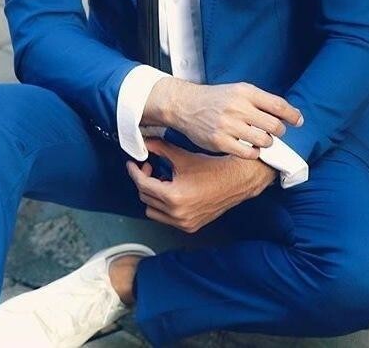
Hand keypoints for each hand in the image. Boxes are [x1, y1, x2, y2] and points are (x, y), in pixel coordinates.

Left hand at [126, 137, 276, 233]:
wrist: (236, 180)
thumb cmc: (211, 167)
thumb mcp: (182, 156)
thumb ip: (160, 149)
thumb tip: (144, 142)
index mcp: (173, 197)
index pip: (143, 185)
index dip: (135, 172)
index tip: (133, 164)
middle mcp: (177, 214)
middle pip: (145, 198)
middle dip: (143, 181)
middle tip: (149, 167)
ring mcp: (184, 223)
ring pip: (153, 211)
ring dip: (153, 196)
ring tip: (162, 179)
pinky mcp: (190, 226)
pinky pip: (167, 218)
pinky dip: (164, 206)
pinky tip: (172, 190)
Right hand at [166, 80, 302, 159]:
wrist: (186, 105)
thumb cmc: (216, 98)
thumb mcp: (238, 90)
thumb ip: (261, 100)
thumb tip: (290, 114)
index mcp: (245, 92)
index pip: (278, 105)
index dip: (293, 116)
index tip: (298, 121)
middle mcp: (237, 107)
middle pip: (274, 125)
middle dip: (279, 131)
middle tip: (274, 132)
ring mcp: (228, 125)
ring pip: (264, 141)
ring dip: (267, 142)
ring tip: (260, 139)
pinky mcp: (220, 141)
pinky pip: (249, 153)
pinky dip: (254, 152)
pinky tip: (249, 147)